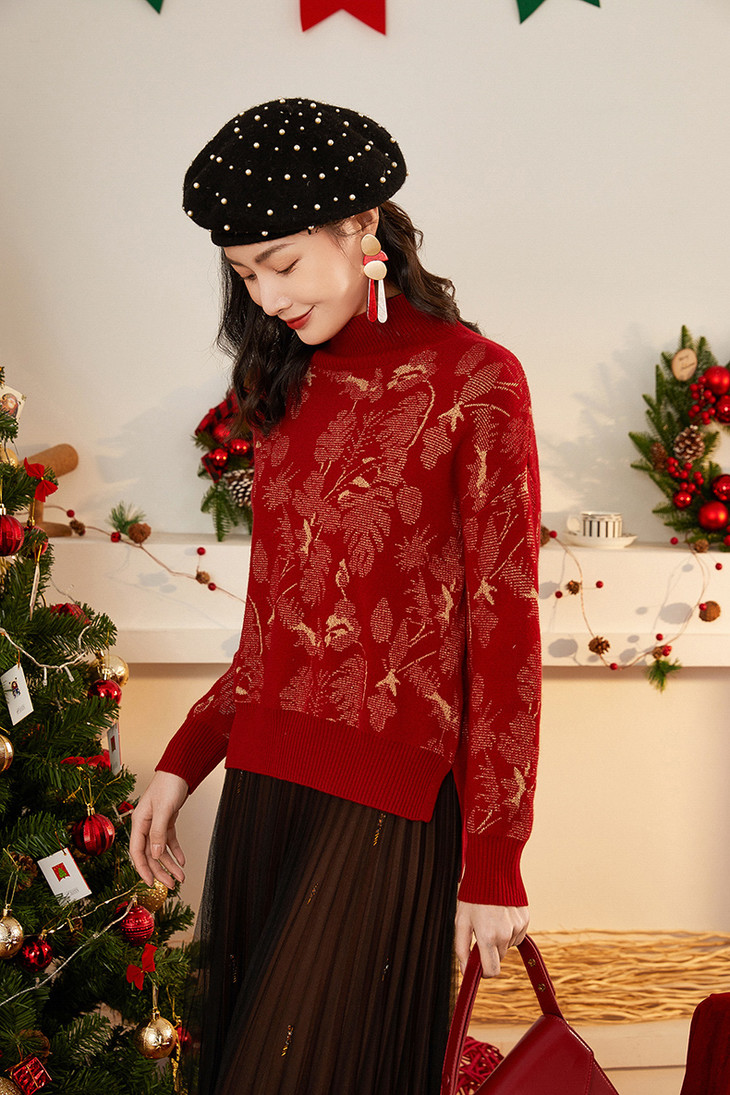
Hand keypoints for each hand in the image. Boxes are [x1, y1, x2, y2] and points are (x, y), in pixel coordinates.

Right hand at [129, 771, 188, 887]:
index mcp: (139, 822)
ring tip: (181, 877)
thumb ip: (158, 832)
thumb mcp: (164, 809)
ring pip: (160, 850)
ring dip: (170, 864)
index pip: (137, 852)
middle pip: (150, 854)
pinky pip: (169, 841)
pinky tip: (182, 861)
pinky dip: (175, 852)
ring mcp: (156, 824)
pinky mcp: (167, 821)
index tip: (151, 883)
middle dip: (161, 871)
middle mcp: (145, 825)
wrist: (179, 769)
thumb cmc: (169, 784)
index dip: (143, 869)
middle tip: (173, 885)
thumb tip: (154, 855)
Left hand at [454, 901, 529, 977]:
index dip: (484, 972)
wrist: (492, 871)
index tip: (478, 966)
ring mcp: (517, 927)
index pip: (492, 971)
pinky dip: (509, 930)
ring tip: (490, 918)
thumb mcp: (461, 922)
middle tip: (481, 932)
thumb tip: (465, 972)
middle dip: (490, 950)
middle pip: (499, 957)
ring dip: (499, 939)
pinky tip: (501, 915)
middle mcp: (505, 935)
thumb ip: (462, 949)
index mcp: (488, 937)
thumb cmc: (473, 896)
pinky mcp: (525, 920)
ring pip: (507, 945)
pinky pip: (517, 935)